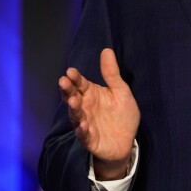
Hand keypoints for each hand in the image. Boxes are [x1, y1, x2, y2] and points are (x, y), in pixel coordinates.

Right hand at [59, 48, 139, 179]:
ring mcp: (85, 123)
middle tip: (63, 82)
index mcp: (91, 94)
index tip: (70, 71)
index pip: (80, 83)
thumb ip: (112, 74)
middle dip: (67, 90)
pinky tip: (82, 125)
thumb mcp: (121, 91)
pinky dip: (82, 131)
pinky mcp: (89, 139)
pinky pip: (83, 135)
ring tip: (73, 102)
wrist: (127, 140)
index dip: (75, 78)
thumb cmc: (122, 114)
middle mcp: (85, 107)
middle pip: (73, 97)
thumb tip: (106, 50)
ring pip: (76, 115)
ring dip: (74, 109)